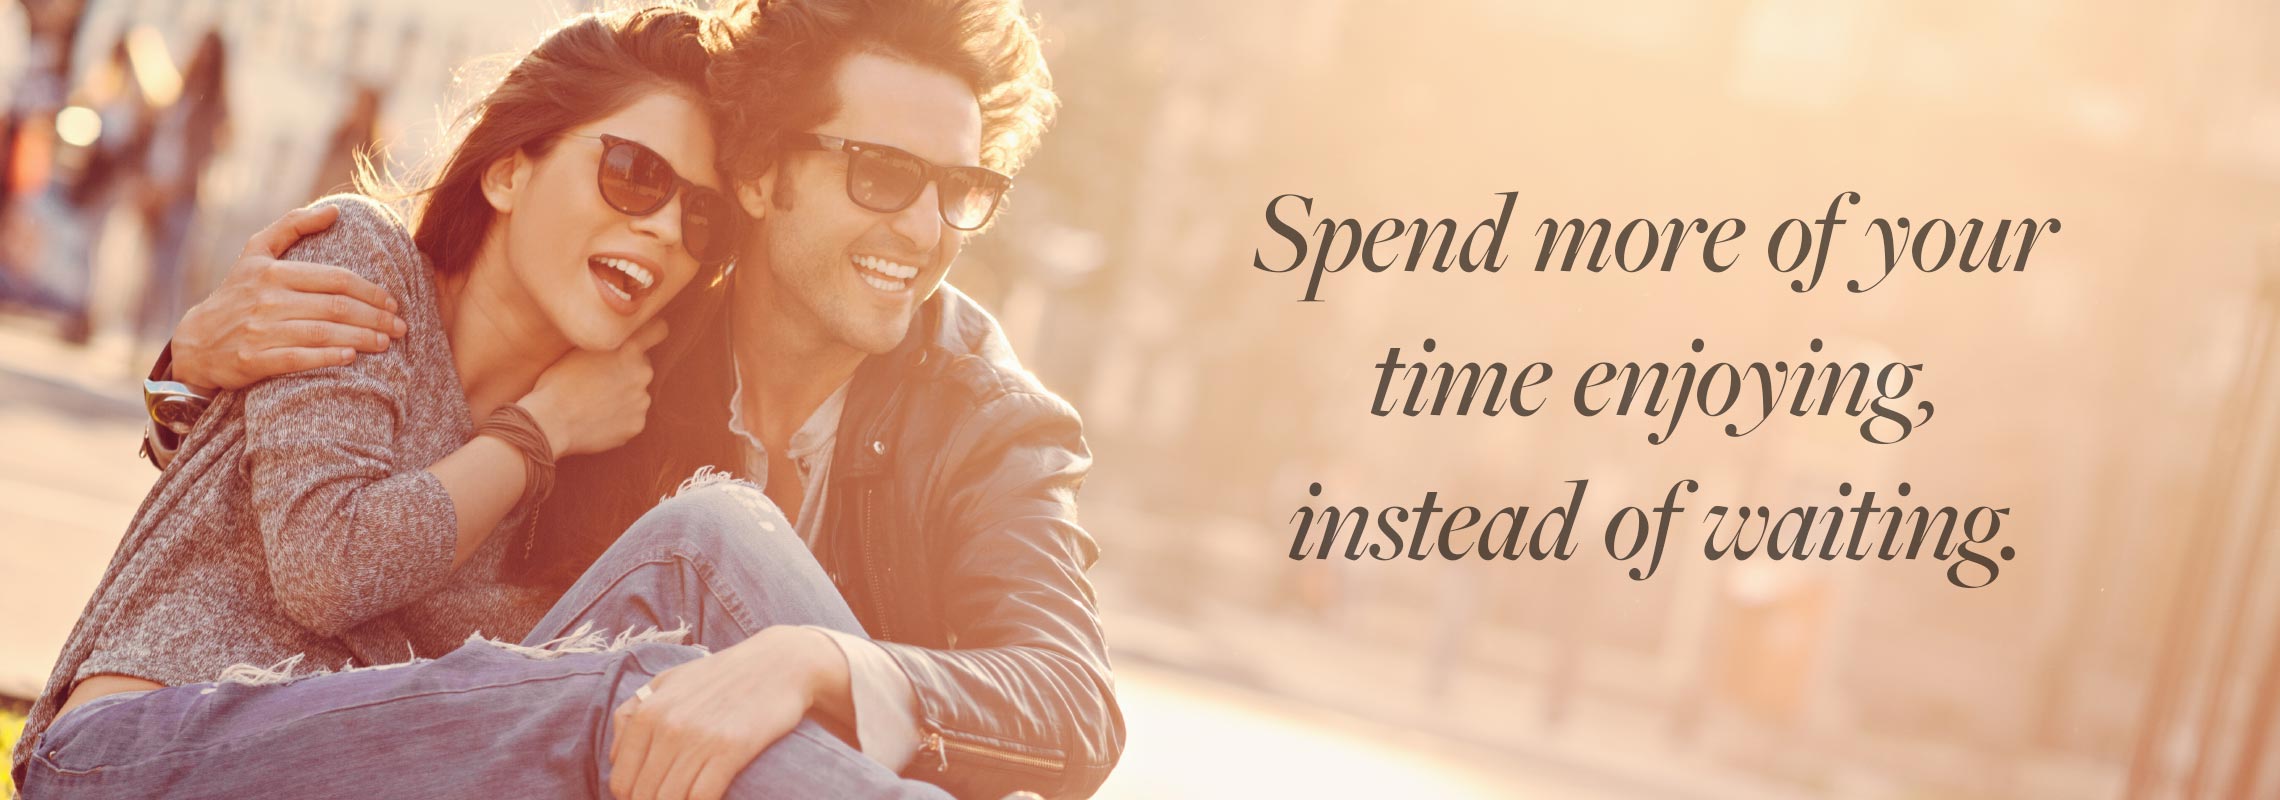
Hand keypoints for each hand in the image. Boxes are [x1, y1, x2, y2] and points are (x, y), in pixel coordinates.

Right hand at [171, 205, 407, 391]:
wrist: (196, 341)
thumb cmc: (237, 293)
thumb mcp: (256, 253)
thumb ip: (292, 227)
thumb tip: (334, 211)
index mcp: (273, 272)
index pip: (335, 279)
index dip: (370, 291)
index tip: (393, 302)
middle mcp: (267, 299)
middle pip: (335, 307)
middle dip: (374, 317)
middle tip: (400, 326)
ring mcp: (260, 330)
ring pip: (321, 333)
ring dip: (361, 338)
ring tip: (386, 343)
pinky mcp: (253, 360)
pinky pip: (298, 359)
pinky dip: (327, 357)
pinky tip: (351, 357)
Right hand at [518, 319, 669, 458]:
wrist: (550, 422)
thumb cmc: (557, 382)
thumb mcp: (580, 349)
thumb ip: (607, 341)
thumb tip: (618, 336)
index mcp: (629, 349)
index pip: (659, 330)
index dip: (652, 332)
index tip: (645, 336)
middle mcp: (642, 373)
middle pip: (641, 366)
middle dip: (626, 370)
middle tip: (599, 380)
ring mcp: (642, 401)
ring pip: (637, 393)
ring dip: (622, 396)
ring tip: (594, 403)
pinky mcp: (637, 424)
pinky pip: (631, 417)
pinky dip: (619, 418)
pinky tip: (597, 419)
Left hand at [608, 626, 846, 799]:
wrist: (779, 664)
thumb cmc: (722, 676)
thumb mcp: (668, 682)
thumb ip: (633, 714)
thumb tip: (614, 759)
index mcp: (648, 712)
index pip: (622, 781)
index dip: (634, 798)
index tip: (652, 795)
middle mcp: (669, 726)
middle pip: (644, 795)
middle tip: (673, 796)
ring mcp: (700, 738)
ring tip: (689, 796)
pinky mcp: (732, 749)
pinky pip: (701, 797)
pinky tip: (708, 797)